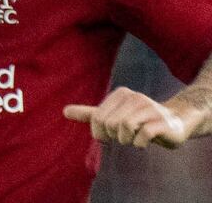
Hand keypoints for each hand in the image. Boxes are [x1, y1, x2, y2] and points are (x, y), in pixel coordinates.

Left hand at [64, 87, 195, 148]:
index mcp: (120, 94)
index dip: (100, 132)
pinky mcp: (162, 122)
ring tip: (135, 137)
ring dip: (127, 140)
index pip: (97, 118)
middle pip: (110, 124)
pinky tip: (145, 141)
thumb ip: (90, 114)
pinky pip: (141, 137)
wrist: (175, 122)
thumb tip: (64, 111)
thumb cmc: (139, 120)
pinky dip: (139, 144)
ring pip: (124, 129)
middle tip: (126, 135)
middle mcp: (135, 97)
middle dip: (115, 136)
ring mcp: (150, 108)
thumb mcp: (113, 115)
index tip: (110, 134)